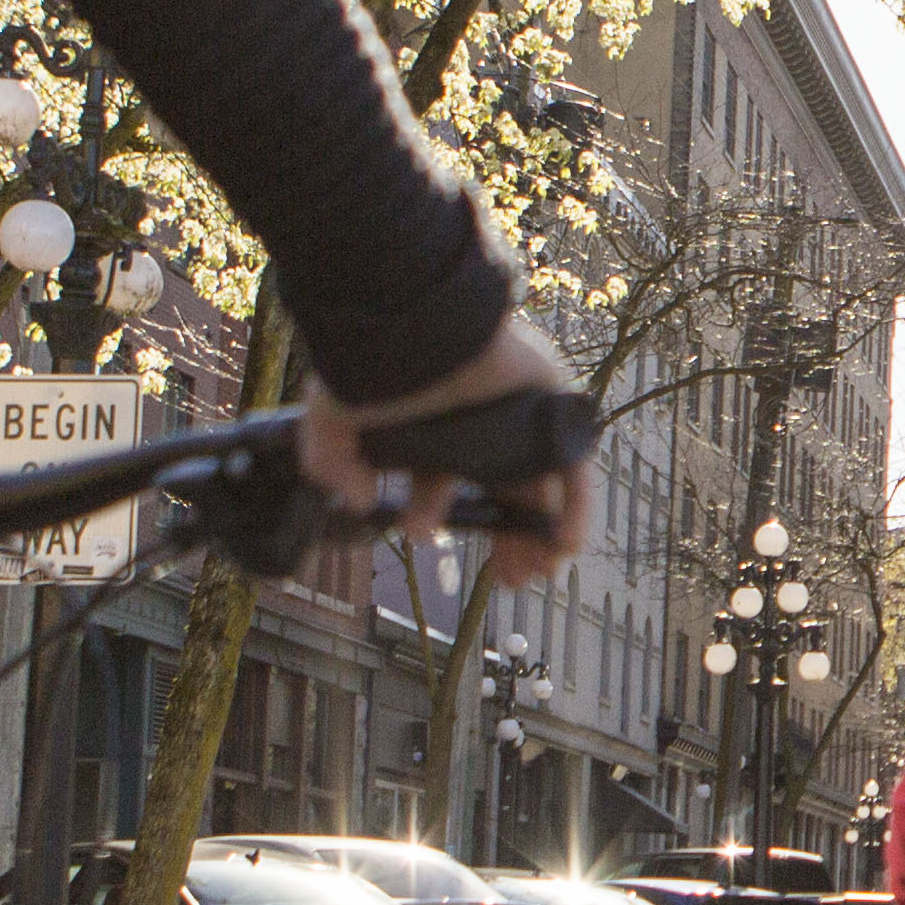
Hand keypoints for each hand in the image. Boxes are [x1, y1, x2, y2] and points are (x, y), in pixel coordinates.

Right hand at [305, 315, 579, 586]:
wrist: (419, 324)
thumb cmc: (377, 367)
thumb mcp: (334, 415)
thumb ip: (329, 459)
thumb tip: (355, 502)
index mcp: (432, 429)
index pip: (438, 480)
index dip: (432, 514)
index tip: (421, 536)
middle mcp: (478, 426)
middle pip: (501, 493)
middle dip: (504, 541)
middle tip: (506, 579)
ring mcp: (519, 418)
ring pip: (541, 487)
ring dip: (541, 534)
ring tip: (538, 572)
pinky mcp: (551, 410)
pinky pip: (572, 466)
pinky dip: (575, 506)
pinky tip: (564, 544)